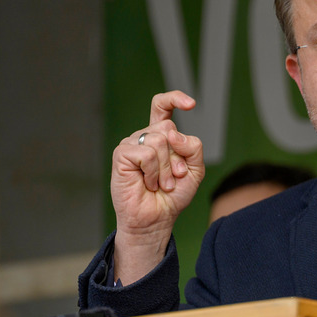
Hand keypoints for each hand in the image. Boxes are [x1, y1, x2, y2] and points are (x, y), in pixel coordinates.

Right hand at [111, 91, 204, 283]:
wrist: (157, 218)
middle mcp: (144, 137)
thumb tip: (173, 134)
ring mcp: (131, 144)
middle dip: (178, 155)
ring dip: (166, 168)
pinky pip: (147, 153)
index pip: (163, 107)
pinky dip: (153, 172)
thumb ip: (193, 147)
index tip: (192, 104)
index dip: (175, 99)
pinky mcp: (122, 155)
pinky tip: (148, 183)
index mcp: (161, 137)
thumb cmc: (173, 195)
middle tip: (174, 176)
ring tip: (161, 184)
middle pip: (168, 127)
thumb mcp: (195, 169)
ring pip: (160, 140)